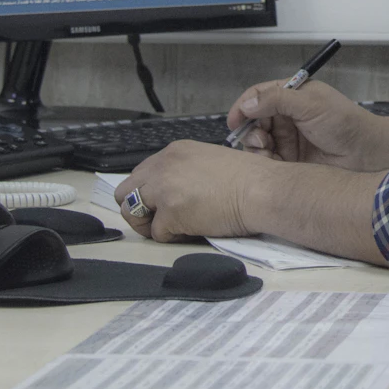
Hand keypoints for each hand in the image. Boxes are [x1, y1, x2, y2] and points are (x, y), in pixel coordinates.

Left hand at [115, 141, 267, 242]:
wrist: (263, 190)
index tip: (164, 204)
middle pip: (125, 192)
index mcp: (174, 151)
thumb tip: (173, 193)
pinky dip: (173, 237)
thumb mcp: (208, 161)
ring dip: (149, 224)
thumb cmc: (249, 179)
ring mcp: (164, 188)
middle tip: (160, 220)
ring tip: (174, 227)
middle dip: (139, 209)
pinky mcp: (171, 212)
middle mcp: (163, 165)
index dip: (150, 193)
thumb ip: (184, 172)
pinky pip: (157, 234)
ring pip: (131, 212)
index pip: (141, 174)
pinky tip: (193, 230)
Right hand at [227, 79, 381, 169]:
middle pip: (253, 120)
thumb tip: (247, 104)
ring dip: (256, 146)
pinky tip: (273, 164)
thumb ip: (277, 100)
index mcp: (292, 95)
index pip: (258, 96)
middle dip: (250, 130)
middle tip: (261, 140)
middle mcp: (286, 116)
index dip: (243, 107)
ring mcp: (287, 138)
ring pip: (256, 141)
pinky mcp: (288, 160)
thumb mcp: (311, 104)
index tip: (234, 122)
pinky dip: (264, 162)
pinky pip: (266, 160)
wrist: (365, 154)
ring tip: (268, 151)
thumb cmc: (343, 123)